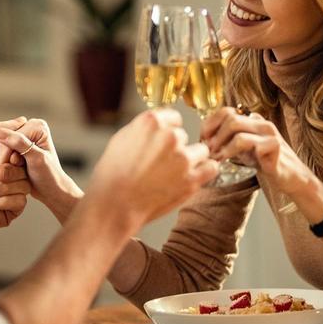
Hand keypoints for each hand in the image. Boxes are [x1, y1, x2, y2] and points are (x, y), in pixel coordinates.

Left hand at [0, 118, 31, 233]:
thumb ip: (3, 130)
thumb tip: (23, 120)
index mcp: (4, 157)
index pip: (24, 151)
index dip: (15, 154)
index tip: (5, 156)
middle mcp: (10, 174)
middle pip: (27, 168)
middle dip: (7, 171)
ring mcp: (12, 191)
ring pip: (25, 185)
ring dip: (2, 187)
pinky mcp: (12, 208)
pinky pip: (20, 201)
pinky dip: (2, 200)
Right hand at [0, 118, 83, 222]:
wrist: (51, 190)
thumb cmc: (49, 176)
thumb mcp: (36, 159)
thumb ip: (19, 144)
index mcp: (38, 126)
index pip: (11, 137)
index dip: (5, 155)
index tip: (0, 172)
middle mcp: (30, 127)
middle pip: (5, 141)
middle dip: (3, 159)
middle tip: (0, 177)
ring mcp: (23, 136)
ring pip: (2, 149)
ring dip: (2, 164)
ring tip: (2, 178)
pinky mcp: (18, 146)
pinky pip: (3, 154)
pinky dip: (3, 165)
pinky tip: (4, 175)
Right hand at [86, 109, 217, 227]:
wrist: (114, 205)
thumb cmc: (112, 174)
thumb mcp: (122, 138)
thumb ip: (145, 128)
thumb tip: (159, 125)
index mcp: (152, 122)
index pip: (173, 118)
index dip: (166, 132)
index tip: (158, 145)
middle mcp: (170, 136)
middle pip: (183, 136)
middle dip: (174, 149)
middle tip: (158, 165)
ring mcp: (183, 158)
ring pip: (200, 151)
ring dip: (190, 160)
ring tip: (171, 174)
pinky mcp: (192, 179)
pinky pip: (211, 168)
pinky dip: (204, 172)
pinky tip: (191, 178)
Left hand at [199, 106, 312, 195]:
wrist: (291, 177)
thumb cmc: (266, 162)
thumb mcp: (244, 147)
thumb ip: (229, 139)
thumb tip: (205, 139)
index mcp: (253, 119)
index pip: (226, 111)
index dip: (209, 125)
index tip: (202, 140)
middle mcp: (261, 122)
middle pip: (229, 117)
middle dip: (213, 134)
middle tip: (207, 151)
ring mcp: (269, 133)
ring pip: (236, 128)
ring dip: (220, 144)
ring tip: (215, 157)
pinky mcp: (274, 145)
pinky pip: (248, 143)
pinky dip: (231, 152)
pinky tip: (227, 162)